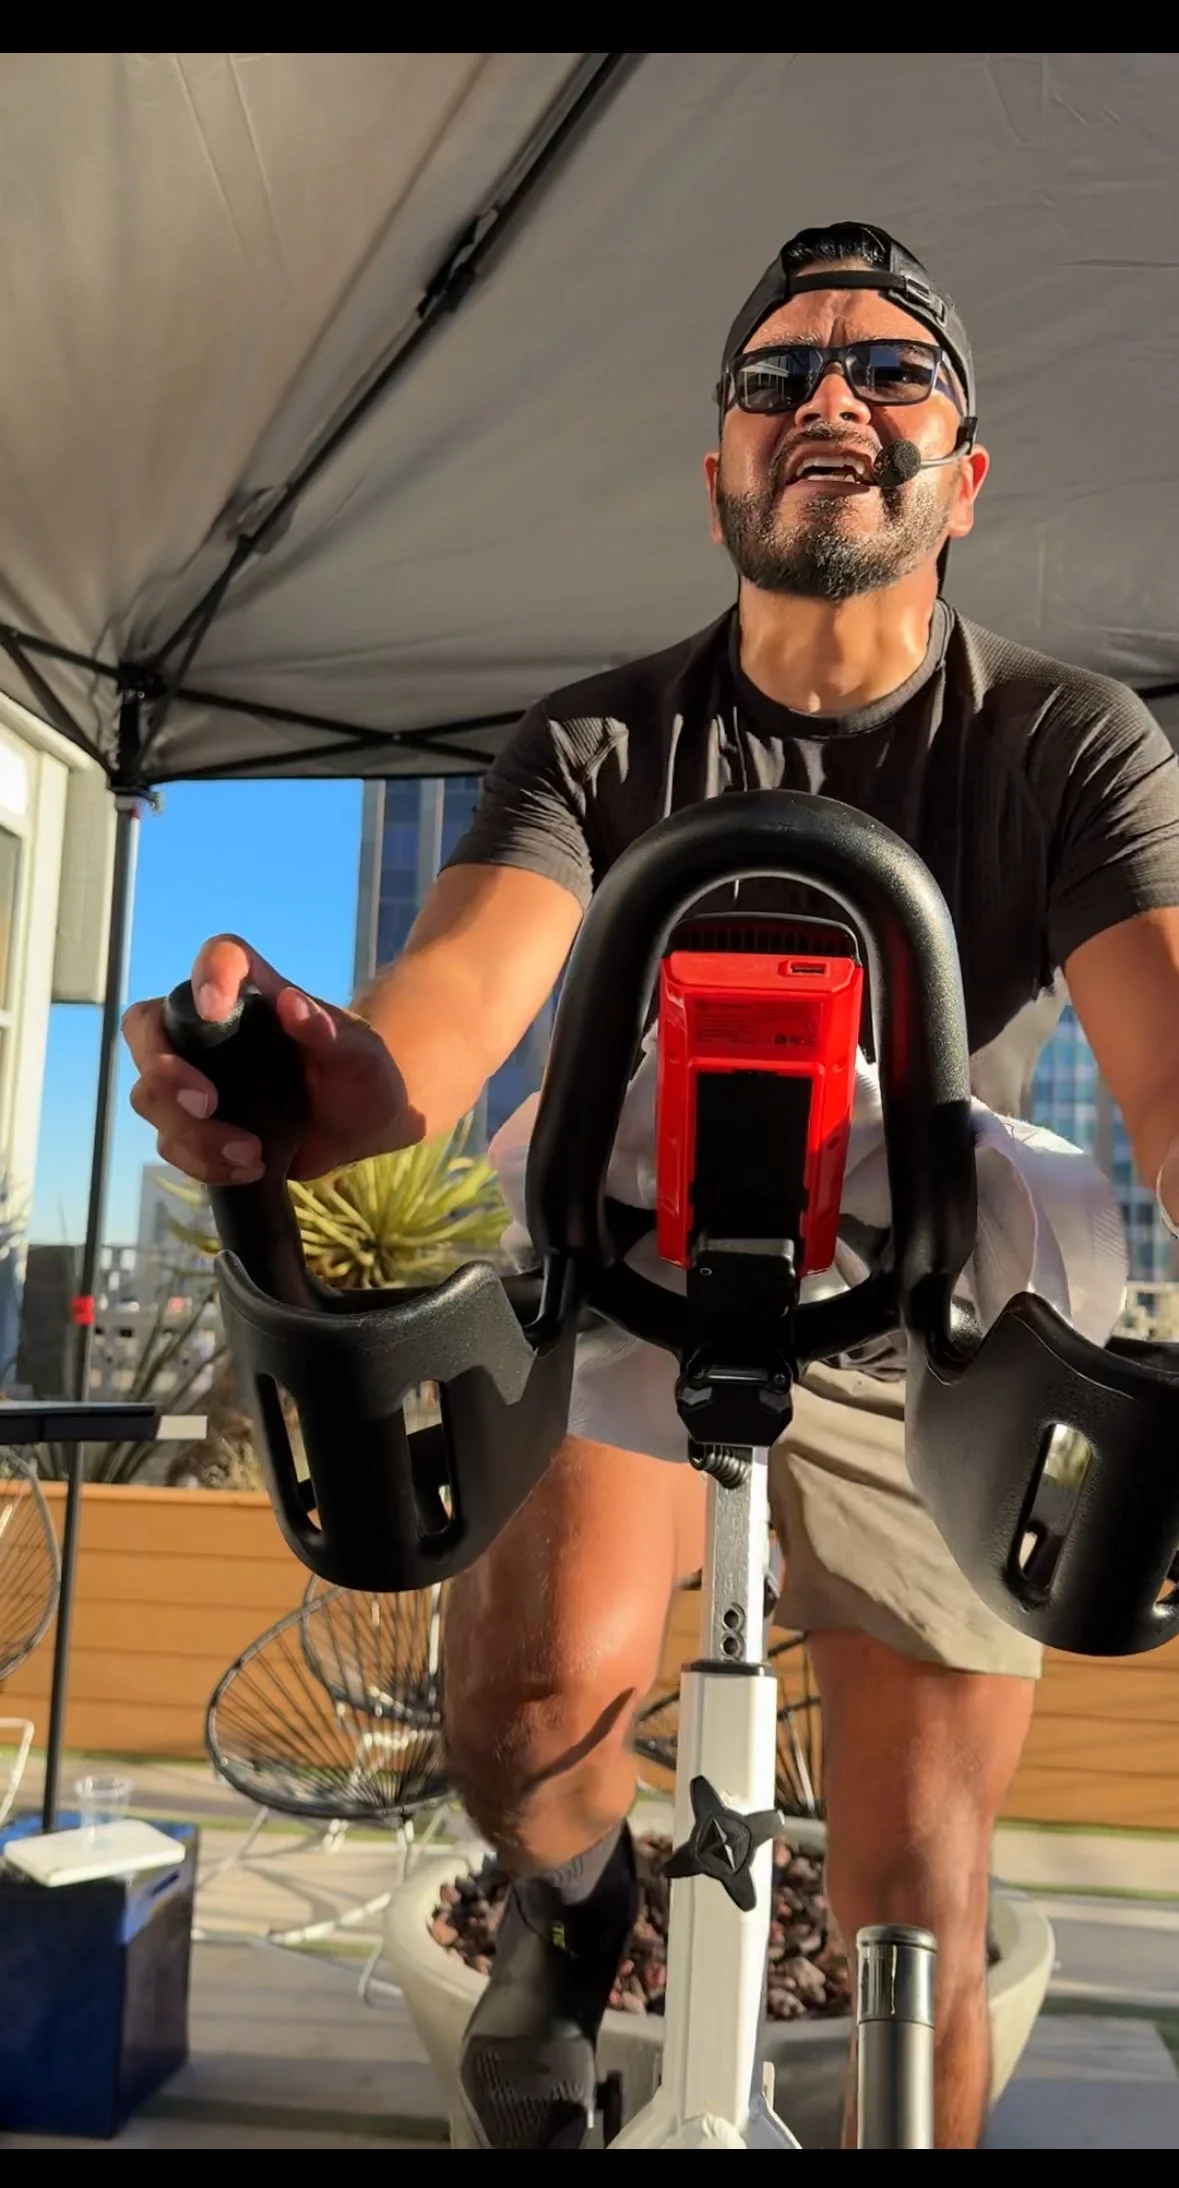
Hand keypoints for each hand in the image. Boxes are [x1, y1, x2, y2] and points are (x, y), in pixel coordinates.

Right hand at [123, 934, 412, 1185]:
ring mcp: (196, 1075)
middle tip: (205, 1104)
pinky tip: (247, 1168)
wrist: (363, 1125)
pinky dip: (203, 1162)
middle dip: (163, 1071)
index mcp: (256, 992)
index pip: (220, 957)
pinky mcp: (197, 1123)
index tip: (213, 1009)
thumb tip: (293, 1004)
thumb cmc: (364, 1074)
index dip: (206, 974)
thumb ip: (330, 1031)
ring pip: (150, 1095)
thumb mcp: (362, 1055)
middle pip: (148, 1029)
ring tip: (250, 1154)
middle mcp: (213, 1028)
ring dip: (190, 1132)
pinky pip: (172, 1142)